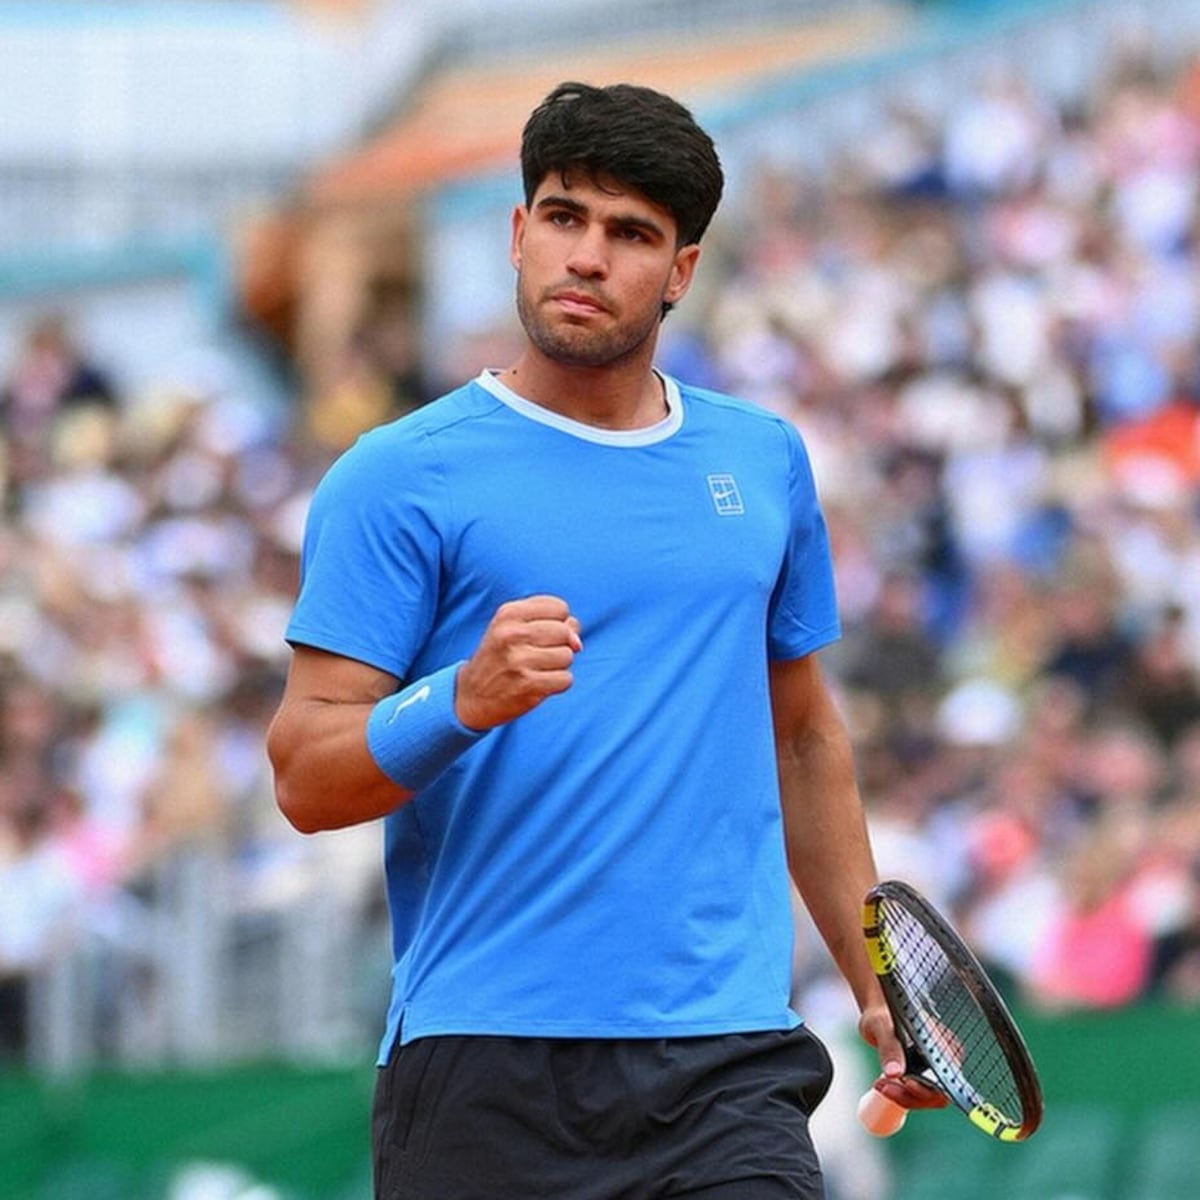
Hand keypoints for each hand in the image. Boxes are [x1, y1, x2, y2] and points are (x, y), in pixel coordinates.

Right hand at [455, 595, 582, 729]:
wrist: (471, 696)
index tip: (542, 634)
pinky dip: (558, 683)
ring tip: (536, 669)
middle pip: (565, 632)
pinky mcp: (528, 686)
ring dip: (559, 666)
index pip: (559, 608)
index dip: (559, 622)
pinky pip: (566, 679)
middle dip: (560, 644)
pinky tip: (540, 684)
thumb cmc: (500, 657)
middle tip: (537, 654)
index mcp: (508, 613)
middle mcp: (512, 634)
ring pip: (567, 656)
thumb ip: (552, 624)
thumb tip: (578, 642)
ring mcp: (519, 661)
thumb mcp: (514, 628)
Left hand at [858, 1003, 949, 1110]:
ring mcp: (934, 1070)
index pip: (947, 1080)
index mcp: (945, 1045)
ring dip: (901, 1095)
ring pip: (925, 1097)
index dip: (929, 1089)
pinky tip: (882, 1084)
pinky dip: (899, 1093)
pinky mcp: (922, 1076)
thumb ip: (890, 1049)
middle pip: (936, 1094)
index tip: (906, 1083)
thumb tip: (895, 1073)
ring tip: (880, 1084)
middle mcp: (944, 1060)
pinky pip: (915, 1094)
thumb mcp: (882, 1027)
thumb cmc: (882, 1014)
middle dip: (909, 1095)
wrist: (877, 1014)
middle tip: (884, 1086)